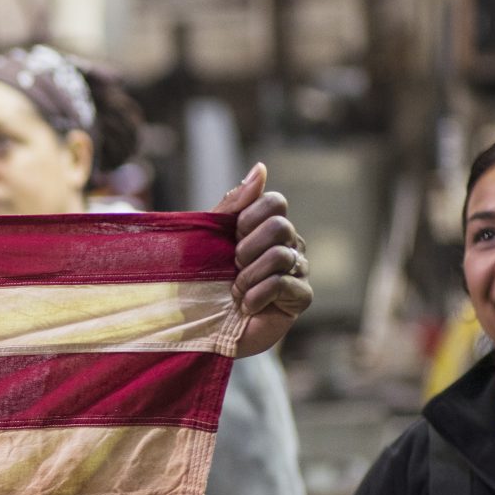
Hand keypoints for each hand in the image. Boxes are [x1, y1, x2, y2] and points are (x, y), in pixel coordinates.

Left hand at [215, 163, 311, 357]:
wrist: (195, 327)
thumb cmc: (198, 280)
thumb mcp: (207, 237)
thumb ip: (233, 204)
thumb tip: (261, 168)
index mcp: (265, 227)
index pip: (274, 202)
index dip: (247, 218)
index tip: (229, 238)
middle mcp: (288, 245)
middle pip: (280, 227)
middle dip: (246, 249)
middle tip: (231, 268)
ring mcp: (297, 271)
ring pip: (282, 256)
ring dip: (247, 277)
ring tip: (234, 292)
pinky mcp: (299, 299)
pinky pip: (286, 285)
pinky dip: (257, 296)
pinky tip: (246, 307)